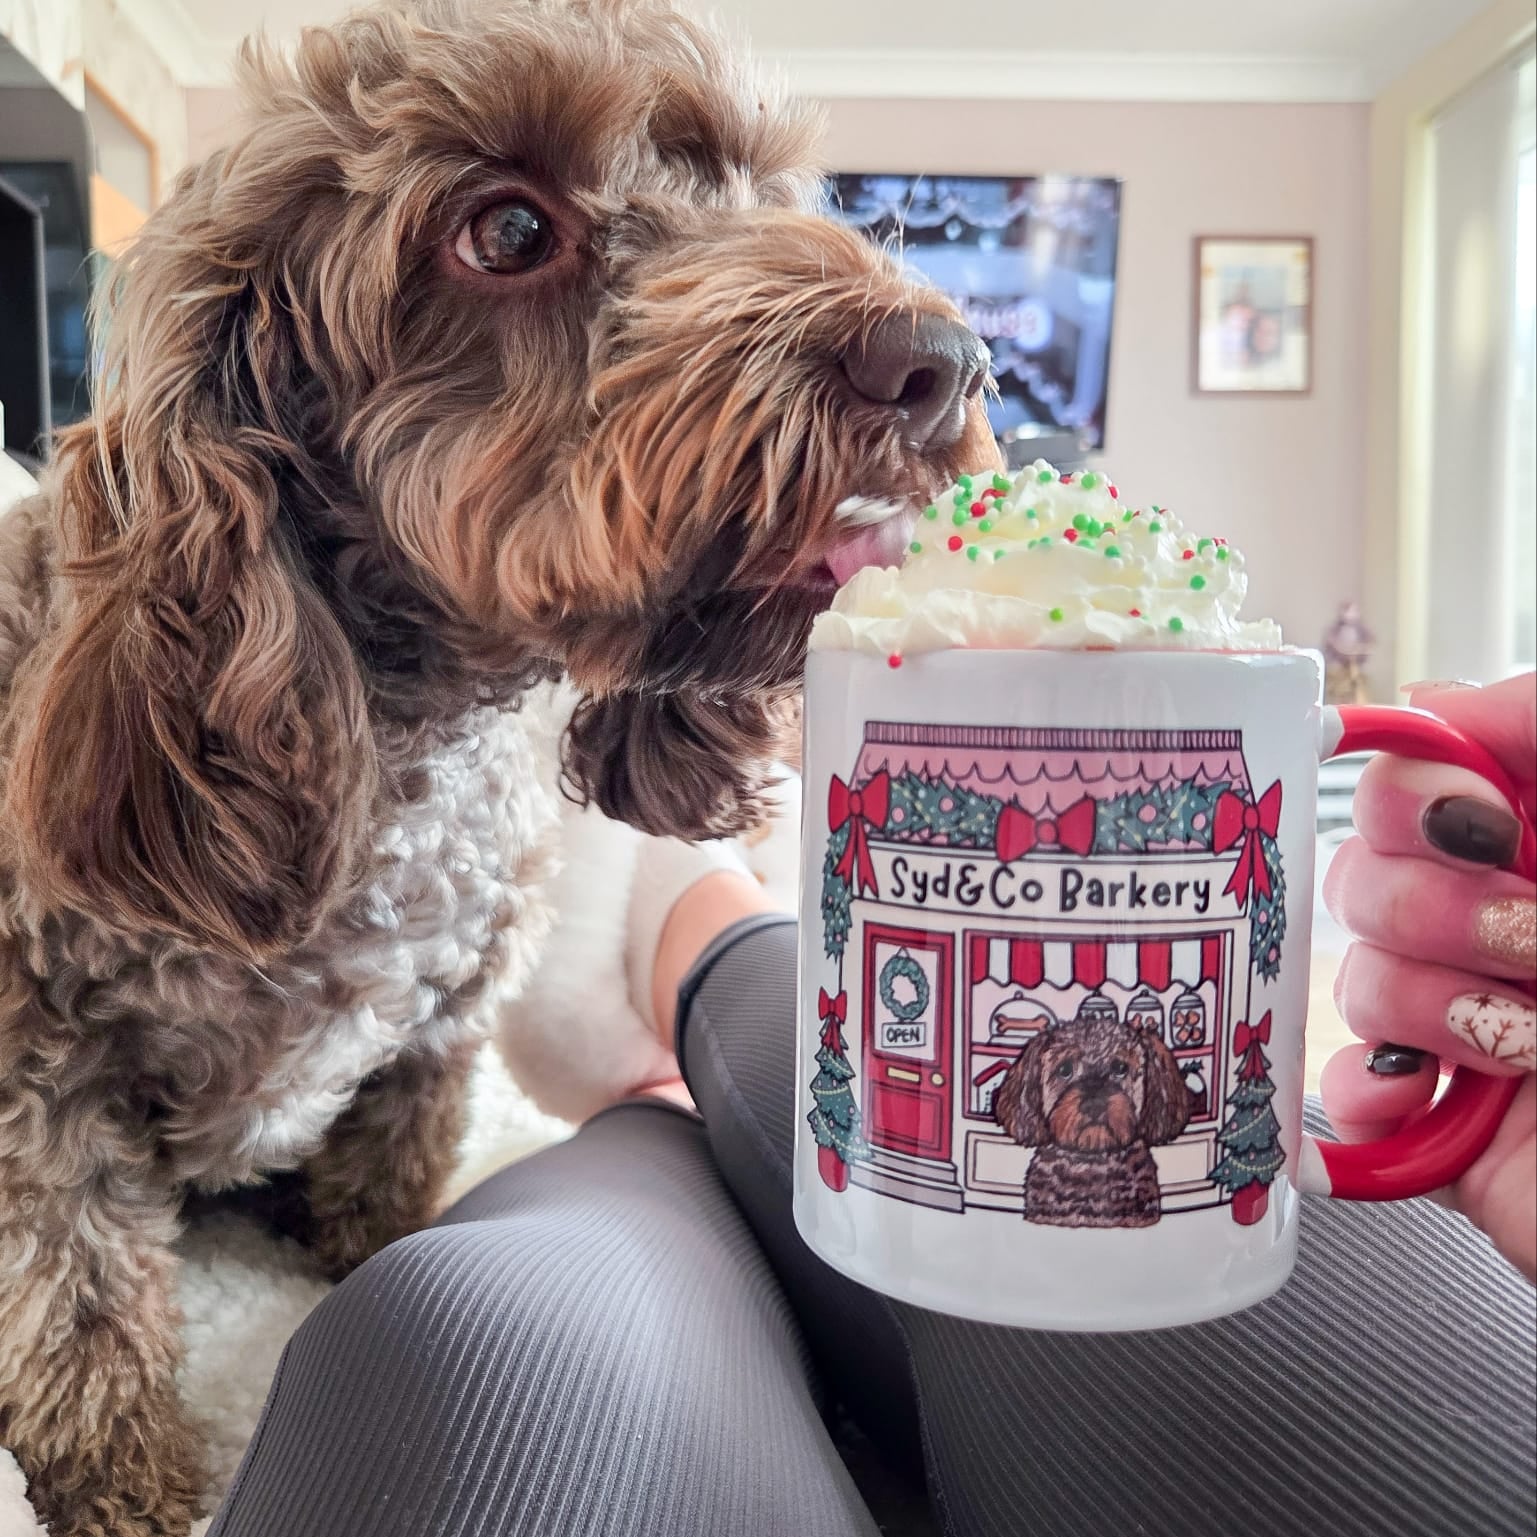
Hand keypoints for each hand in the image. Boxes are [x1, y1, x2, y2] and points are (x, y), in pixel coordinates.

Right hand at [1321, 675, 1535, 1281]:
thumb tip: (1441, 706)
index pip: (1427, 768)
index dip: (1420, 782)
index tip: (1480, 822)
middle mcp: (1505, 919)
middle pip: (1365, 861)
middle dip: (1438, 908)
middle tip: (1531, 948)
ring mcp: (1470, 1016)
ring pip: (1356, 965)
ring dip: (1433, 1006)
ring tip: (1526, 1049)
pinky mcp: (1443, 1115)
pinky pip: (1341, 1084)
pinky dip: (1366, 1095)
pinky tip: (1426, 1100)